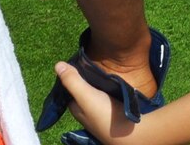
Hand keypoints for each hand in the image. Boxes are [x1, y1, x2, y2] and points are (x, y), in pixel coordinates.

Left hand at [35, 27, 168, 140]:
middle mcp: (87, 109)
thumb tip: (58, 64)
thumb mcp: (86, 96)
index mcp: (77, 107)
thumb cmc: (104, 114)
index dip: (71, 73)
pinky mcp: (114, 107)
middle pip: (82, 88)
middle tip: (93, 58)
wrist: (131, 130)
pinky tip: (114, 75)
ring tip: (104, 62)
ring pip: (96, 89)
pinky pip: (108, 91)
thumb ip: (72, 81)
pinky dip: (109, 83)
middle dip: (85, 75)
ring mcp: (101, 109)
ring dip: (98, 78)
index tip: (78, 58)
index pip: (69, 87)